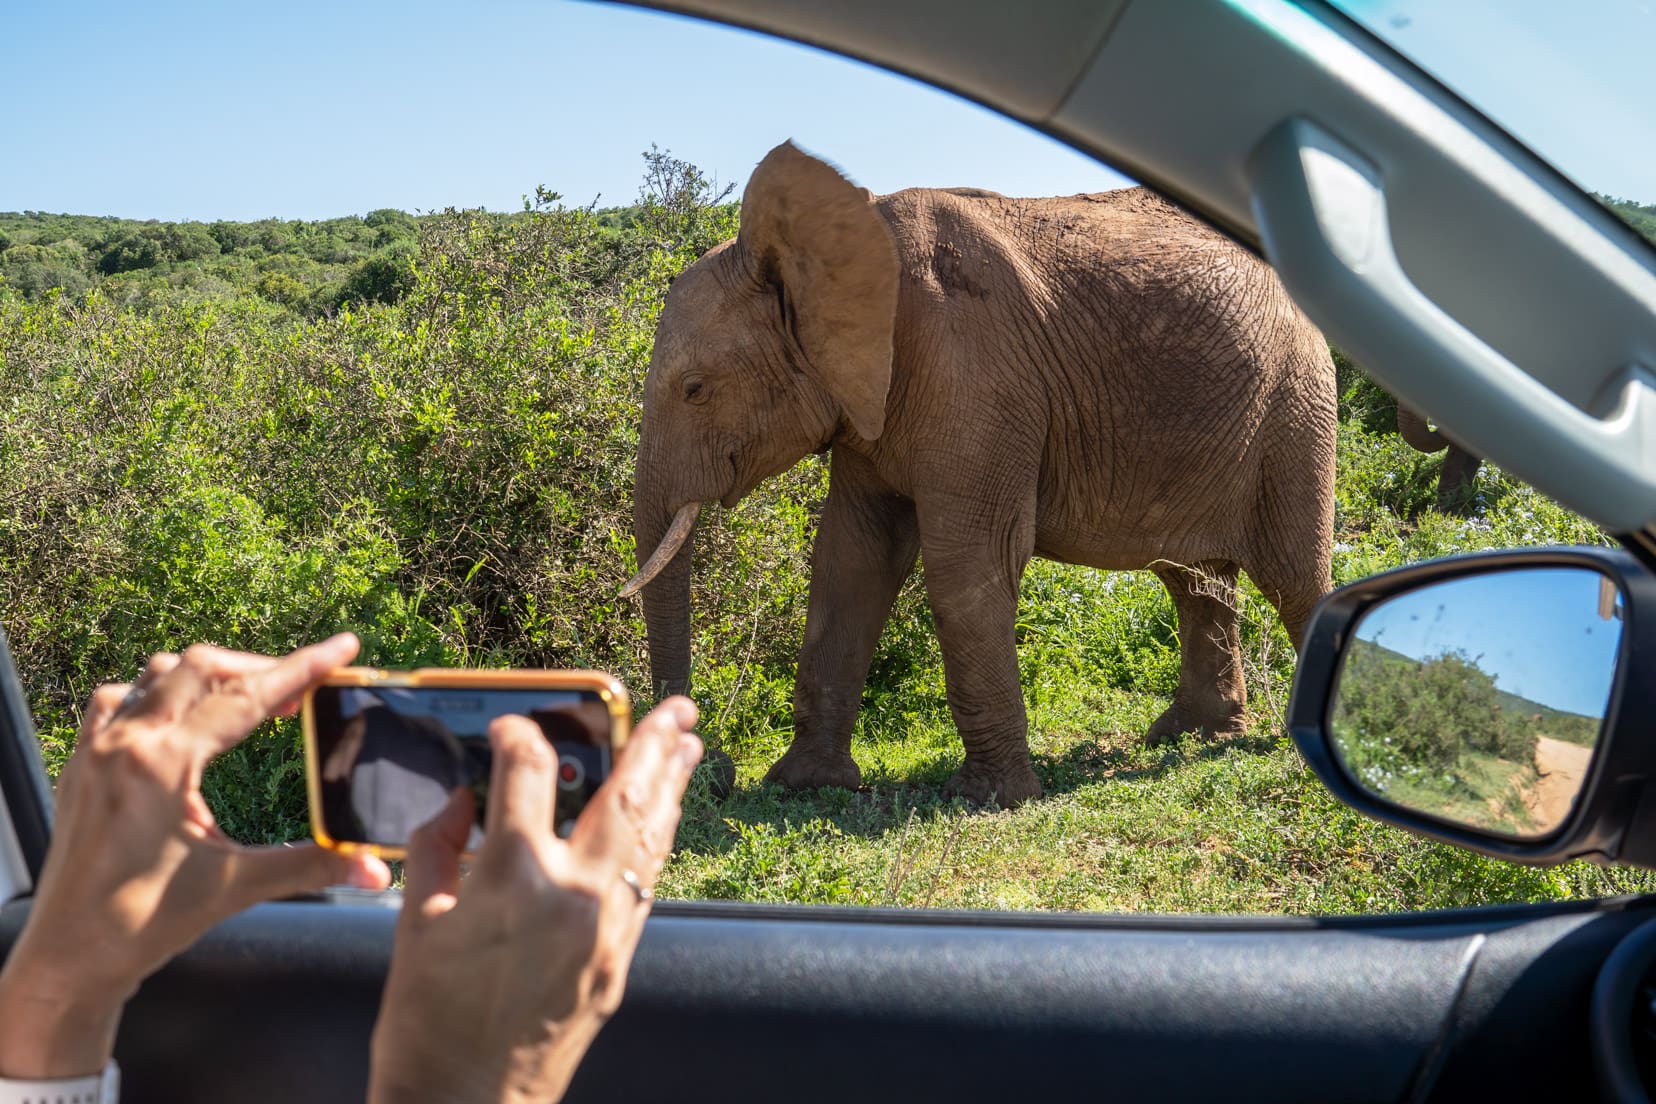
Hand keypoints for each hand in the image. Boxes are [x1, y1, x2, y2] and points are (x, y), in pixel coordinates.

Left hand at [0, 634, 389, 1078]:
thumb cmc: (143, 925)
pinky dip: (156, 691)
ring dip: (207, 674)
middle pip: (202, 666)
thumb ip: (313, 866)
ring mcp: (96, 750)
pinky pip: (117, 699)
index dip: (302, 667)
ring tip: (246, 697)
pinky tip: (178, 713)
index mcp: (163, 764)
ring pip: (157, 674)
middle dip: (258, 667)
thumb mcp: (238, 886)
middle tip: (300, 689)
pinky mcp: (80, 764)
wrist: (70, 959)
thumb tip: (378, 871)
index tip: (341, 645)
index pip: (246, 696)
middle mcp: (125, 744)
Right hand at [368, 697, 702, 1103]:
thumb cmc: (425, 1023)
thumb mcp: (414, 923)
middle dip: (651, 742)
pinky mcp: (617, 960)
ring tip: (688, 745)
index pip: (527, 773)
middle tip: (674, 706)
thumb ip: (439, 848)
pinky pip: (645, 882)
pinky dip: (655, 841)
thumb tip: (464, 803)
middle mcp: (571, 894)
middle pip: (624, 794)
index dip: (518, 737)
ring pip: (651, 838)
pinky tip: (660, 818)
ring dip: (672, 786)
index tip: (510, 729)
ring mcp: (604, 930)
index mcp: (512, 878)